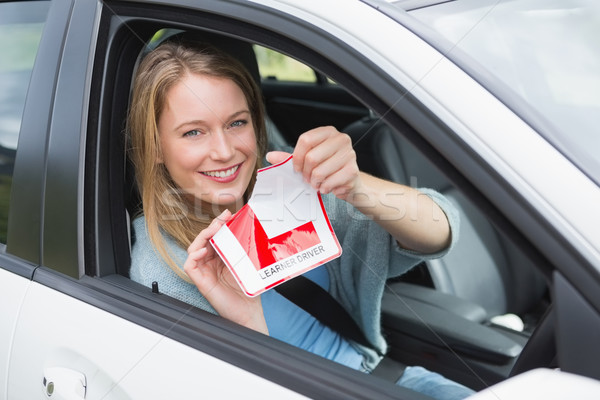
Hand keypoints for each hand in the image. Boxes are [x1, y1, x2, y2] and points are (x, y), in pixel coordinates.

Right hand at [184, 210, 268, 333]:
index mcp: (221, 257)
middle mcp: (211, 263)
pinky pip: (189, 265)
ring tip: (214, 230)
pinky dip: (194, 255)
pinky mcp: (201, 282)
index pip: (216, 236)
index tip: (229, 214)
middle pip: (204, 239)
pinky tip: (204, 250)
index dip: (220, 224)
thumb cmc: (249, 290)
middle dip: (212, 226)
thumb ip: (246, 248)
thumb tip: (251, 228)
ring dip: (202, 236)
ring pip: (194, 248)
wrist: (249, 312)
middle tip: (223, 218)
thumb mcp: (249, 264)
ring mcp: (205, 272)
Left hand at [266, 126, 360, 199]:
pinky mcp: (353, 171)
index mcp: (328, 132)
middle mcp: (341, 139)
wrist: (349, 180)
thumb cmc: (328, 167)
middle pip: (311, 157)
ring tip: (319, 182)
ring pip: (320, 172)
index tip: (297, 168)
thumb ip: (290, 158)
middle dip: (306, 173)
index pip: (306, 140)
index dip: (297, 157)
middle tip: (309, 178)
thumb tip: (271, 156)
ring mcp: (349, 154)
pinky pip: (329, 183)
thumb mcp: (308, 160)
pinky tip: (328, 186)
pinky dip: (325, 188)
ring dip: (315, 183)